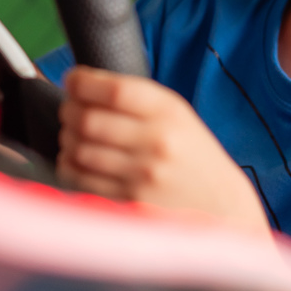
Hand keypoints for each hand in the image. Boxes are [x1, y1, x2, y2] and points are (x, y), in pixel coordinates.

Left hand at [56, 66, 271, 235]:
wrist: (222, 208)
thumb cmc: (191, 156)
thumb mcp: (177, 116)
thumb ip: (135, 99)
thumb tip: (79, 86)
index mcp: (169, 112)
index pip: (114, 90)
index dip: (82, 83)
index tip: (72, 81)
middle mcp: (157, 142)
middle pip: (88, 119)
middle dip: (68, 111)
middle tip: (69, 111)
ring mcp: (143, 176)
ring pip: (79, 150)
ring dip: (67, 139)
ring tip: (73, 136)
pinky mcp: (130, 203)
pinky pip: (81, 180)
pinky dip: (70, 166)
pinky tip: (77, 160)